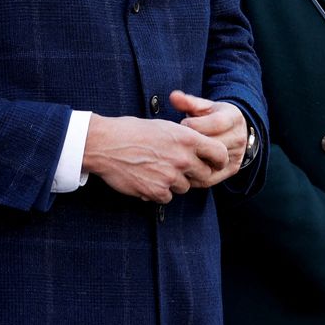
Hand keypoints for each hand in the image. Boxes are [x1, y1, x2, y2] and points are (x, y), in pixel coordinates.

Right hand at [81, 114, 229, 202]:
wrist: (106, 144)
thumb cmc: (131, 131)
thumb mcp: (163, 127)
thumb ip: (184, 139)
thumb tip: (197, 150)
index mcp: (186, 138)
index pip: (218, 153)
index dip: (219, 160)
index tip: (214, 163)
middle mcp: (182, 158)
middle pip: (204, 175)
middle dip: (194, 173)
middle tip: (179, 168)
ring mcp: (170, 177)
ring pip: (185, 187)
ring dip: (175, 182)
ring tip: (155, 169)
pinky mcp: (157, 191)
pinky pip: (167, 197)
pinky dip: (159, 191)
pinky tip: (146, 179)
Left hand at [169, 90, 247, 178]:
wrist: (232, 132)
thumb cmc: (212, 116)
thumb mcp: (203, 106)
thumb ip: (188, 102)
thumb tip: (173, 96)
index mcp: (233, 118)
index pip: (215, 123)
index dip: (194, 125)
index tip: (181, 126)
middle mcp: (239, 137)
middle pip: (213, 144)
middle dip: (192, 144)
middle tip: (175, 143)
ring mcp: (237, 155)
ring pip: (210, 162)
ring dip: (192, 160)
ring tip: (176, 155)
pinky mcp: (231, 169)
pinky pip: (210, 178)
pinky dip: (193, 175)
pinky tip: (181, 169)